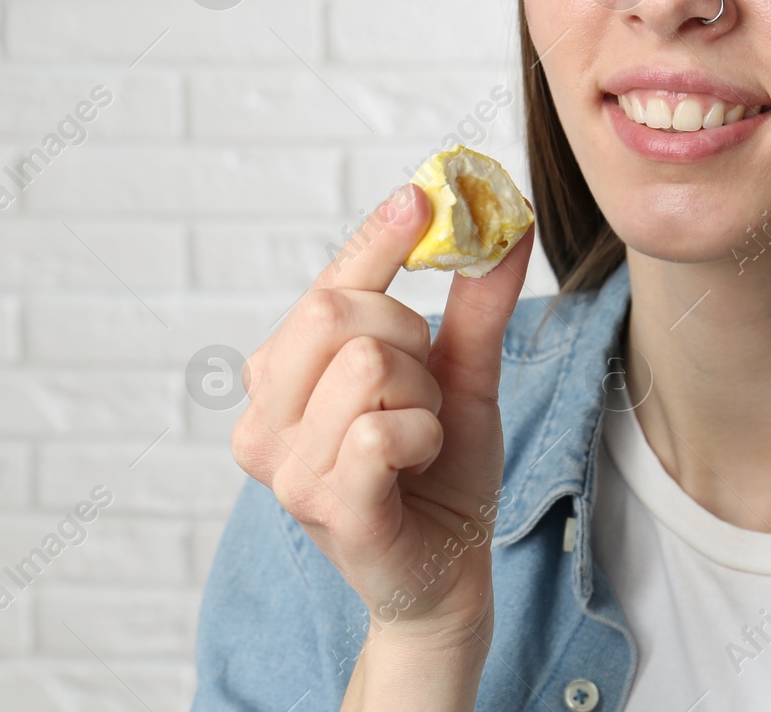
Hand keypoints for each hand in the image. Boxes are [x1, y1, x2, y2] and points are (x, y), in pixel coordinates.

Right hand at [231, 180, 533, 640]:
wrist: (450, 574)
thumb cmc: (440, 474)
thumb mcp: (461, 375)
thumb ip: (475, 303)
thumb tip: (505, 222)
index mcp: (282, 375)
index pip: (324, 284)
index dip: (374, 239)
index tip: (420, 196)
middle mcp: (264, 416)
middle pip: (335, 310)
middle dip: (406, 334)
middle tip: (423, 388)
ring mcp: (285, 466)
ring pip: (366, 365)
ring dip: (422, 397)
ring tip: (419, 437)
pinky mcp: (325, 506)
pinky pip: (381, 428)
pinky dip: (422, 435)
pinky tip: (417, 465)